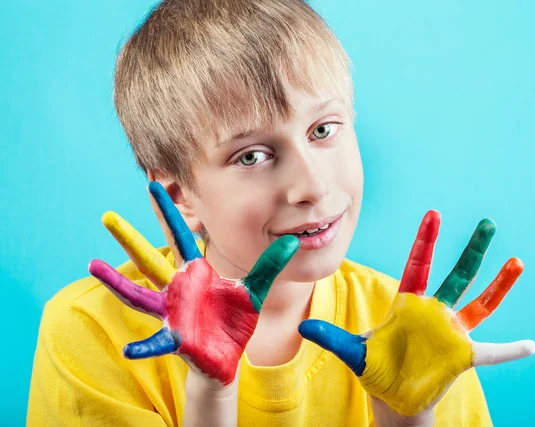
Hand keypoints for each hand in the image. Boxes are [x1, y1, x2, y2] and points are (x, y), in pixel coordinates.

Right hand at [88, 181, 298, 385]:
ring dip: (117, 282)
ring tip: (92, 264)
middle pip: (149, 258)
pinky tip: (129, 349)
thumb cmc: (235, 318)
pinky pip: (156, 341)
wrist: (228, 353)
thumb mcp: (256, 287)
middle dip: (129, 237)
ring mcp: (172, 311)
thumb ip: (271, 263)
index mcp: (196, 272)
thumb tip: (294, 239)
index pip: (180, 235)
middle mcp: (178, 288)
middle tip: (106, 216)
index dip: (169, 211)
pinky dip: (143, 346)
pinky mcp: (177, 336)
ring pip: (140, 295)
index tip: (154, 184)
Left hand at [298, 210, 534, 416]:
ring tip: (517, 262)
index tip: (434, 213)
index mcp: (407, 303)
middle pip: (456, 275)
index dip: (426, 239)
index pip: (418, 264)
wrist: (391, 397)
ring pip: (480, 303)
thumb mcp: (353, 351)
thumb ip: (332, 337)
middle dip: (472, 250)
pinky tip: (532, 345)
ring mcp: (450, 332)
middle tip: (487, 222)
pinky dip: (511, 350)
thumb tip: (302, 326)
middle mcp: (433, 311)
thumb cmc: (374, 368)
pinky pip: (492, 351)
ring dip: (499, 285)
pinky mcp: (462, 355)